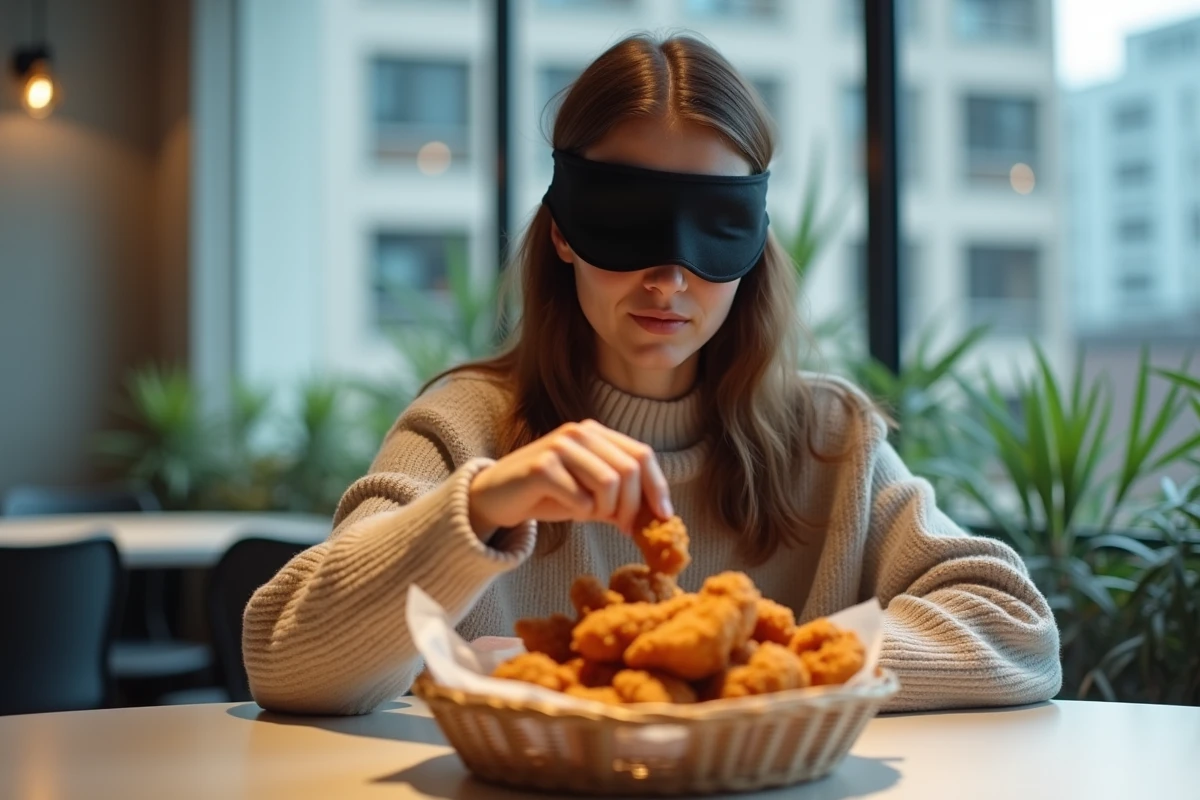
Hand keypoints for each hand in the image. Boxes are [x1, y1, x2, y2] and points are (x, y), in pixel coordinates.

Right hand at [468, 419, 673, 537]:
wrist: (493, 497)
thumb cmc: (546, 495)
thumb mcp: (589, 495)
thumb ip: (620, 498)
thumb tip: (659, 517)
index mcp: (595, 433)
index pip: (641, 454)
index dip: (658, 487)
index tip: (664, 517)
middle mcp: (579, 432)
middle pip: (629, 470)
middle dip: (633, 506)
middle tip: (624, 527)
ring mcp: (559, 446)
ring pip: (609, 483)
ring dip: (607, 510)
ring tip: (591, 516)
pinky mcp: (541, 466)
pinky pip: (580, 498)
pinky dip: (581, 513)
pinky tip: (569, 511)